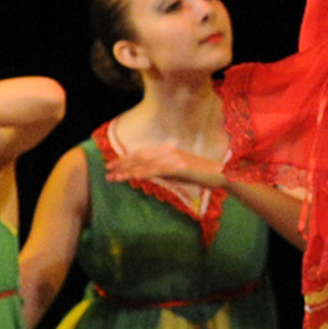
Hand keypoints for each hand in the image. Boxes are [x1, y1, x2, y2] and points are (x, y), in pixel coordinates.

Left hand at [103, 135, 223, 190]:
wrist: (221, 174)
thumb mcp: (177, 172)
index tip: (112, 166)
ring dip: (128, 171)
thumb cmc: (200, 175)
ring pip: (145, 164)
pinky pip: (158, 170)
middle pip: (139, 157)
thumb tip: (147, 175)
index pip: (141, 154)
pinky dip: (144, 173)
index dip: (125, 159)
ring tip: (114, 178)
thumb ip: (162, 171)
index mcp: (167, 150)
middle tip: (106, 171)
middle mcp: (168, 151)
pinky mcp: (180, 166)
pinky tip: (133, 177)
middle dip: (121, 164)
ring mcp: (174, 158)